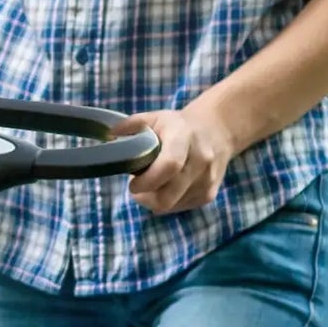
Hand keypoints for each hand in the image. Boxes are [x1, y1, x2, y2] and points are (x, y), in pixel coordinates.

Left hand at [117, 101, 237, 214]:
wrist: (218, 131)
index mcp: (184, 137)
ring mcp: (207, 180)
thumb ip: (132, 125)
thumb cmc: (178, 127)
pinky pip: (179, 208)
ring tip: (155, 182)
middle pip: (168, 196)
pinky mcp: (209, 195)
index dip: (147, 181)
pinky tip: (168, 187)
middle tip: (139, 186)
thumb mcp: (155, 118)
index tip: (132, 184)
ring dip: (156, 199)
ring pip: (171, 206)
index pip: (170, 166)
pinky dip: (168, 202)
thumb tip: (109, 134)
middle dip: (146, 197)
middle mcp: (200, 160)